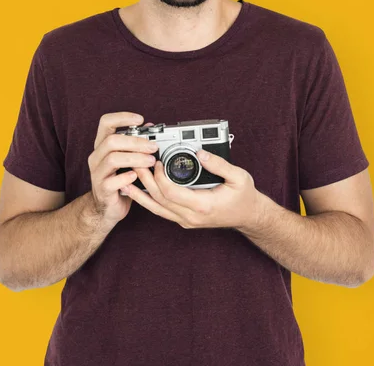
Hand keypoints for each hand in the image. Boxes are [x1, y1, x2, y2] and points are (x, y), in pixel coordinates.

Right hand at [87, 112, 156, 227]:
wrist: (107, 207)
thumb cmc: (119, 179)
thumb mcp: (127, 158)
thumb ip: (135, 143)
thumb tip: (150, 127)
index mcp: (102, 145)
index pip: (106, 122)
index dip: (122, 117)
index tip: (140, 119)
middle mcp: (97, 156)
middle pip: (112, 140)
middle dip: (136, 142)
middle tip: (153, 147)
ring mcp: (97, 173)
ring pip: (113, 159)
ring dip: (135, 158)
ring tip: (151, 162)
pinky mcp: (102, 189)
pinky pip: (113, 181)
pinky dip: (127, 177)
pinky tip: (137, 177)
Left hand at [122, 149, 263, 229]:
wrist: (248, 216)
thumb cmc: (244, 197)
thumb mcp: (239, 177)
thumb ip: (219, 165)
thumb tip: (200, 153)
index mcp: (203, 206)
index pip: (171, 193)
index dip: (159, 177)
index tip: (156, 161)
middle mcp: (190, 216)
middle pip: (159, 199)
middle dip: (145, 180)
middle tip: (134, 162)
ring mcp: (185, 220)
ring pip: (156, 208)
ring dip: (140, 193)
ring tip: (125, 179)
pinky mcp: (183, 219)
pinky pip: (161, 210)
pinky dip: (147, 201)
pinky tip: (137, 191)